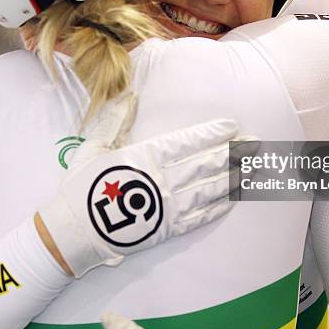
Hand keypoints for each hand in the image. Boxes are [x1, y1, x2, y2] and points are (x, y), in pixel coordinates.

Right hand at [38, 93, 244, 276]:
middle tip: (255, 144)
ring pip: (208, 189)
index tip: (231, 127)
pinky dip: (217, 207)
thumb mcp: (94, 147)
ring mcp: (166, 206)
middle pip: (204, 164)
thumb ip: (115, 121)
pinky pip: (198, 217)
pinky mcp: (166, 229)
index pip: (187, 142)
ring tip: (253, 168)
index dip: (211, 134)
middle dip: (232, 152)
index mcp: (144, 156)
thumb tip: (132, 95)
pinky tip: (233, 199)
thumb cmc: (82, 186)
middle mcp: (161, 179)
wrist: (72, 232)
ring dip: (233, 177)